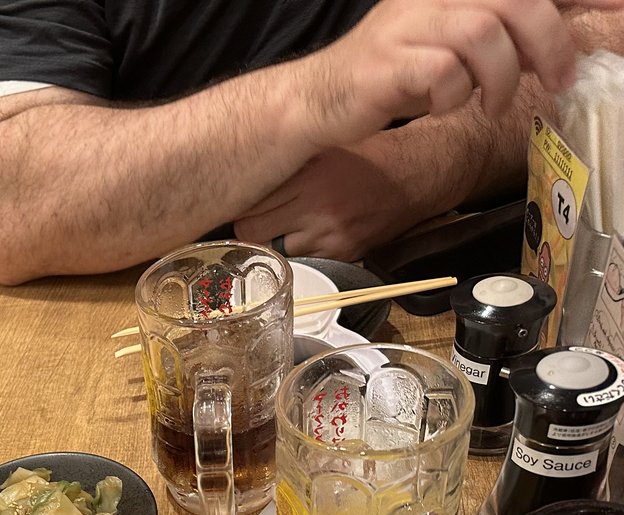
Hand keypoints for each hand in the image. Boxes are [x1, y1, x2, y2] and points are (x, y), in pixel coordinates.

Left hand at [234, 141, 436, 259]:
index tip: (245, 204)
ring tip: (287, 227)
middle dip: (252, 228)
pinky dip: (300, 254)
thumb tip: (241, 182)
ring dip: (275, 244)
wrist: (414, 174)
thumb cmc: (365, 157)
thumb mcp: (321, 151)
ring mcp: (331, 237)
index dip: (243, 207)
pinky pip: (303, 263)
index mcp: (309, 178)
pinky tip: (309, 237)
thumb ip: (284, 169)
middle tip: (261, 219)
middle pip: (253, 234)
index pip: (248, 208)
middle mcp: (318, 209)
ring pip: (275, 253)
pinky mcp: (344, 255)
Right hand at [306, 0, 619, 146]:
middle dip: (548, 42)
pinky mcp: (386, 64)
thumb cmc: (390, 76)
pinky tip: (444, 107)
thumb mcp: (453, 45)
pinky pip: (444, 73)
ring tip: (490, 104)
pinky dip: (455, 97)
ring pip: (483, 34)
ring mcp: (406, 25)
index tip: (621, 4)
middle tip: (556, 79)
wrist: (317, 102)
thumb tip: (563, 43)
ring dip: (501, 78)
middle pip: (513, 0)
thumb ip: (505, 35)